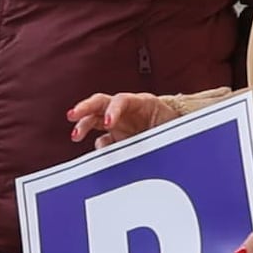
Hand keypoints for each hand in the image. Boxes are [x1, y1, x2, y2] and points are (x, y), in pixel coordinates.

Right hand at [66, 90, 200, 149]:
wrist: (179, 133)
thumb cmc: (175, 125)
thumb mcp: (170, 127)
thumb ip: (158, 134)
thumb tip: (153, 147)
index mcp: (140, 102)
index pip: (121, 100)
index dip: (113, 110)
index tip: (108, 123)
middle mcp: (125, 111)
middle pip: (99, 103)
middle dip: (84, 108)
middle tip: (72, 115)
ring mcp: (119, 123)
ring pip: (95, 119)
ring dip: (83, 126)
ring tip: (75, 136)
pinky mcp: (116, 137)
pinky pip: (102, 140)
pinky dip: (99, 147)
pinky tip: (100, 153)